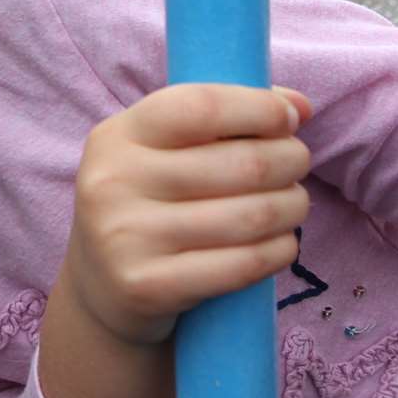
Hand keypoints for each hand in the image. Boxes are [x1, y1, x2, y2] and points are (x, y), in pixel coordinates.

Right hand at [58, 84, 312, 345]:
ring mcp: (127, 238)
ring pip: (251, 216)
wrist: (99, 290)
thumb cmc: (148, 204)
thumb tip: (299, 106)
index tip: (288, 119)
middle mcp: (115, 182)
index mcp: (118, 136)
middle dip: (289, 160)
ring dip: (292, 207)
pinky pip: (242, 265)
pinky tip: (282, 243)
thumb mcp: (163, 151)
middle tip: (297, 164)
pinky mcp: (148, 287)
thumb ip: (223, 118)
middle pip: (241, 163)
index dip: (259, 108)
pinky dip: (279, 251)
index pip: (201, 106)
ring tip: (294, 204)